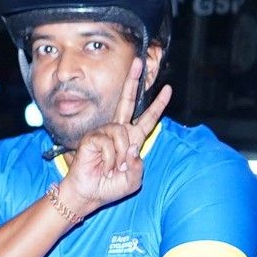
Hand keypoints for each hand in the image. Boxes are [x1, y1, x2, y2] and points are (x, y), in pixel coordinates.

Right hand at [49, 80, 169, 220]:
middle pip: (127, 101)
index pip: (147, 119)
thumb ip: (137, 164)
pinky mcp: (92, 138)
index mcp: (131, 139)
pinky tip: (103, 167)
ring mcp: (104, 133)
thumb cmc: (109, 187)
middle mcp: (118, 132)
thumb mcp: (132, 179)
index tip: (168, 89)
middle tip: (138, 62)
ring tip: (113, 169)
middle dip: (132, 81)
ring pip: (121, 134)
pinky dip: (110, 159)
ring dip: (120, 156)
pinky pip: (109, 143)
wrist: (89, 194)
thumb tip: (131, 147)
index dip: (158, 105)